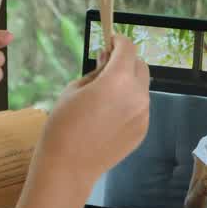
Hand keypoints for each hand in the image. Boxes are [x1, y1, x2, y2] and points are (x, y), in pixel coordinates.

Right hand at [35, 34, 149, 183]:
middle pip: (140, 66)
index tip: (110, 41)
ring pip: (141, 88)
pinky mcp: (142, 131)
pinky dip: (129, 103)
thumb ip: (96, 73)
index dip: (119, 41)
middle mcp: (137, 95)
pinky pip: (140, 108)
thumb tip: (107, 63)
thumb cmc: (63, 125)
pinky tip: (108, 116)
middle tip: (106, 67)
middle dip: (126, 61)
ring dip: (128, 83)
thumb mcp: (73, 89)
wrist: (68, 166)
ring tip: (105, 96)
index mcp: (118, 80)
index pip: (128, 49)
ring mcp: (143, 115)